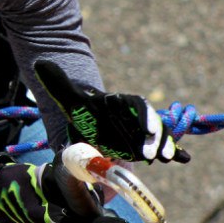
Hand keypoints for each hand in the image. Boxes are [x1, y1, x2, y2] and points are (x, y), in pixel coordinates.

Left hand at [34, 60, 188, 163]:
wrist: (86, 121)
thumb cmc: (80, 108)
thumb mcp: (67, 96)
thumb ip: (57, 82)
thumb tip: (39, 63)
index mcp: (120, 102)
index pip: (136, 105)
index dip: (144, 118)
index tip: (148, 131)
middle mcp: (134, 116)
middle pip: (151, 122)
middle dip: (157, 136)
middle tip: (154, 155)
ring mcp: (140, 130)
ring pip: (159, 135)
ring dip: (166, 145)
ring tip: (168, 159)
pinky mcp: (143, 143)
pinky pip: (161, 146)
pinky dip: (174, 151)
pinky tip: (184, 159)